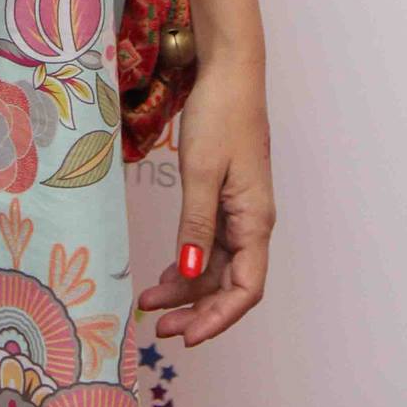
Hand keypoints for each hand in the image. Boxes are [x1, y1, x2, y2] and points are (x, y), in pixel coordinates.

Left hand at [135, 52, 275, 346]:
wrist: (229, 71)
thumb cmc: (221, 114)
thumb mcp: (201, 170)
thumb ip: (195, 224)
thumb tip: (190, 273)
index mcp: (255, 220)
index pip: (245, 289)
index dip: (219, 318)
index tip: (188, 335)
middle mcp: (252, 222)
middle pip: (230, 284)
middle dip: (197, 310)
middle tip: (160, 326)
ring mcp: (240, 210)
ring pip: (217, 266)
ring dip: (188, 288)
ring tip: (152, 303)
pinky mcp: (226, 197)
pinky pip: (209, 243)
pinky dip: (188, 261)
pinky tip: (166, 273)